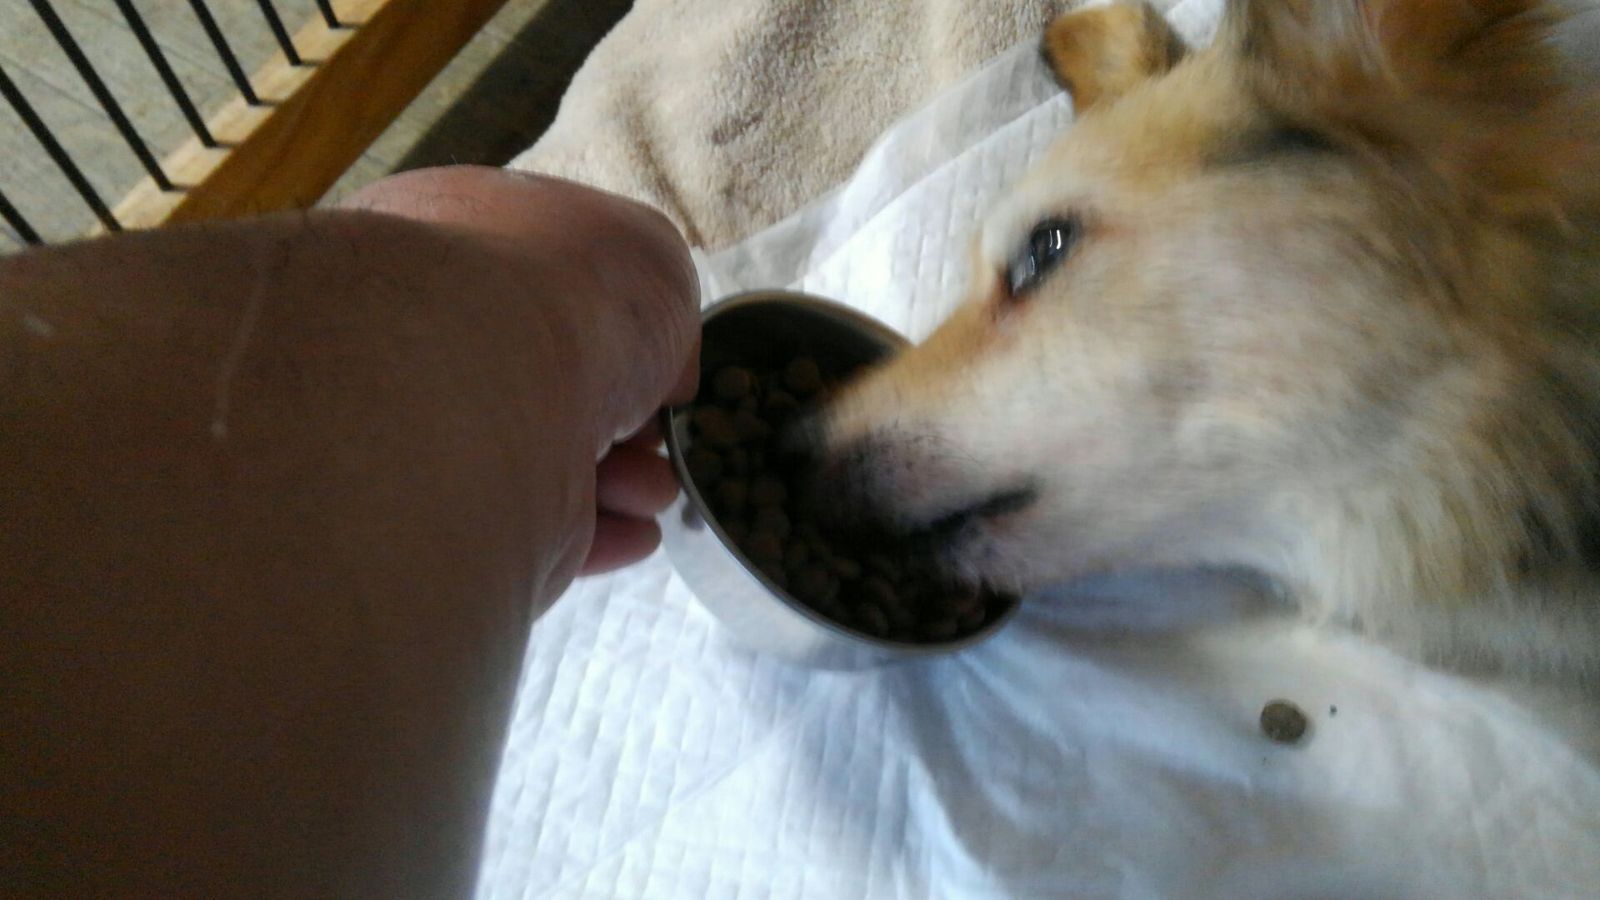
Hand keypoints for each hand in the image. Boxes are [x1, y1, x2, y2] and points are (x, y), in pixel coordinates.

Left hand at [342, 166, 700, 576]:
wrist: (482, 383)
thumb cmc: (564, 287)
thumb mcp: (650, 254)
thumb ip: (660, 299)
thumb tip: (658, 371)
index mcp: (458, 239)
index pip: (542, 284)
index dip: (618, 324)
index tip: (660, 361)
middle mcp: (435, 331)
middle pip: (553, 382)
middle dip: (623, 417)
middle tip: (656, 432)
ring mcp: (437, 429)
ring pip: (549, 460)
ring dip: (621, 479)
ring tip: (651, 487)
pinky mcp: (450, 518)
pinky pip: (534, 529)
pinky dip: (593, 534)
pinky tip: (634, 532)